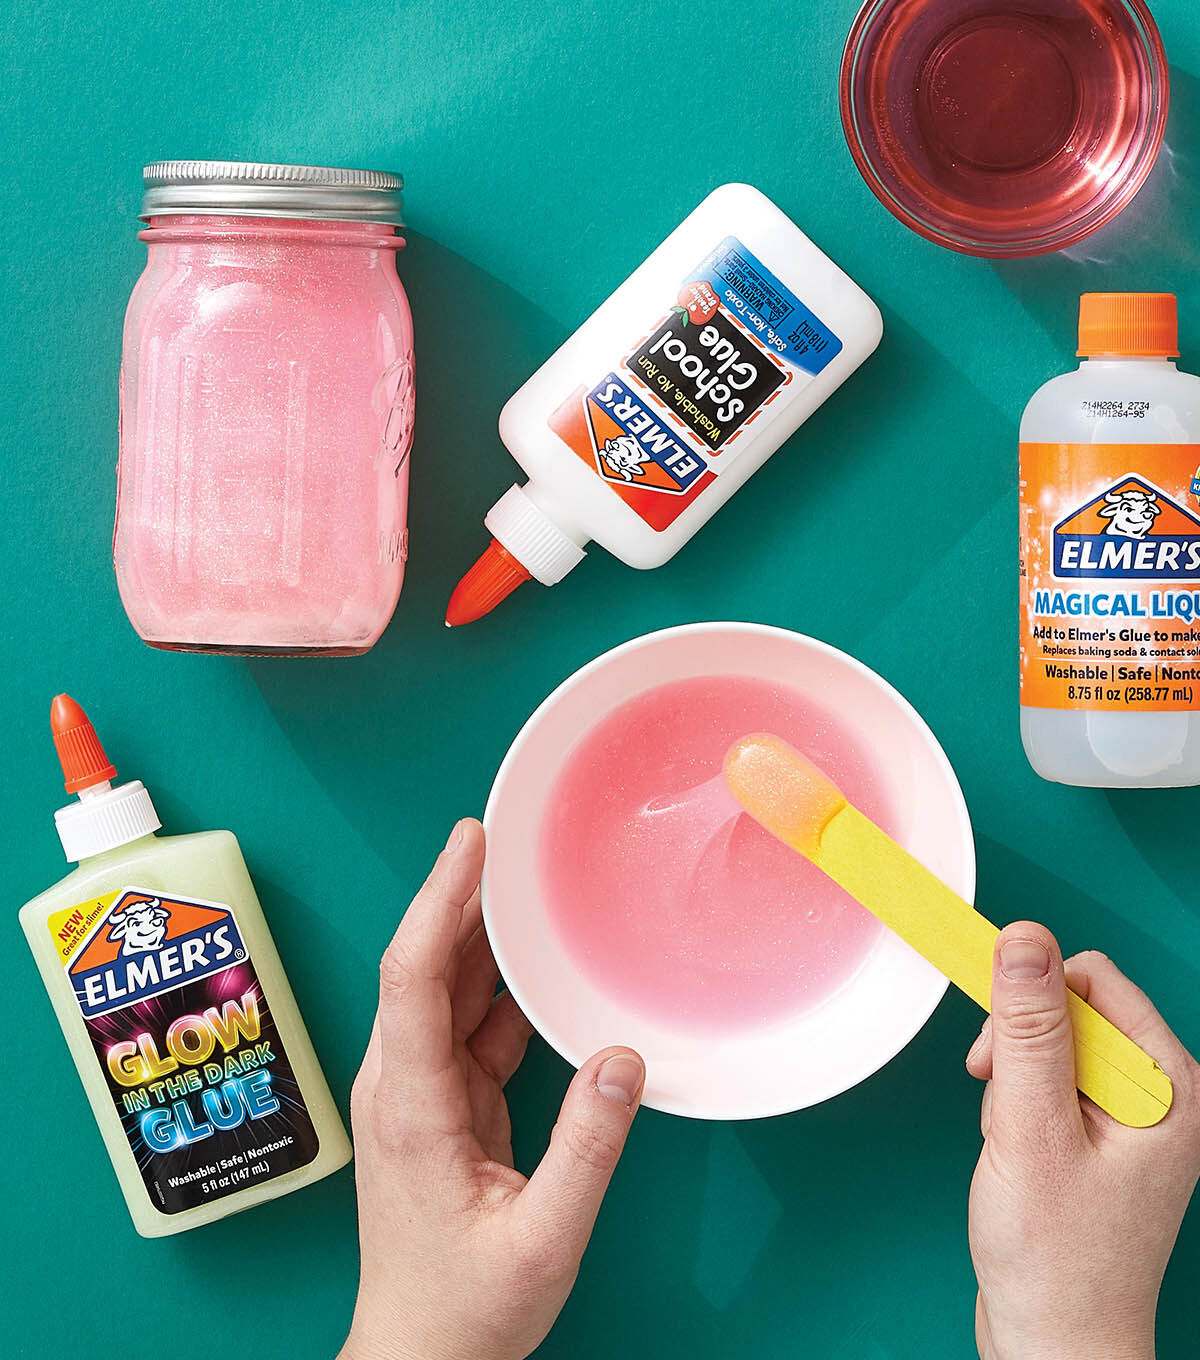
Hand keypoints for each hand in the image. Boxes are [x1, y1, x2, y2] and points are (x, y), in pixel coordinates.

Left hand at [340, 818, 644, 1359]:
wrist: (420, 1357)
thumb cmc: (466, 1308)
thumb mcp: (543, 1238)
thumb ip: (588, 1147)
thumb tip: (623, 1058)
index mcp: (413, 1104)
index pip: (414, 976)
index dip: (440, 900)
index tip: (471, 843)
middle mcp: (404, 1083)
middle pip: (425, 965)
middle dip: (461, 895)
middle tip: (507, 835)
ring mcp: (419, 1091)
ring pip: (447, 989)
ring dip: (481, 935)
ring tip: (525, 881)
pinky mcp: (442, 1103)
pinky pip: (470, 1024)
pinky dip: (500, 987)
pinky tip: (534, 963)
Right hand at [965, 921, 1199, 1359]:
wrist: (1055, 1343)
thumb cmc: (1055, 1257)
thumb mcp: (1031, 1130)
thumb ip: (1027, 1029)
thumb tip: (1024, 937)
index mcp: (1169, 1085)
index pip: (1094, 980)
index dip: (1034, 1003)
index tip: (996, 1055)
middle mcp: (1160, 1094)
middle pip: (1071, 1010)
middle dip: (1019, 1052)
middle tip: (1007, 1112)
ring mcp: (1133, 1118)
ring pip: (1051, 1045)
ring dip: (1014, 1085)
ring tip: (1016, 1146)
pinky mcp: (1104, 1136)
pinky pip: (1049, 1084)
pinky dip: (1019, 1109)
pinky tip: (1020, 1155)